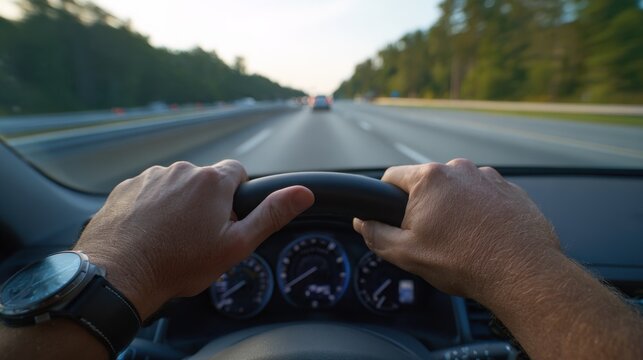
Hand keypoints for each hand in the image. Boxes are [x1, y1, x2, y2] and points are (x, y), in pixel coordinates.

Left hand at [75, 160, 313, 319]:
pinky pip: (148, 192)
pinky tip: (149, 232)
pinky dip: (151, 207)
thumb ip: (271, 214)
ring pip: (175, 186)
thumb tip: (304, 193)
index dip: (237, 196)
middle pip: (205, 181)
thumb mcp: (236, 245)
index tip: (228, 219)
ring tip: (170, 237)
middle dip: (206, 203)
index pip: (238, 172)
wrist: (120, 274)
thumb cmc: (180, 263)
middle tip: (199, 236)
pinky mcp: (126, 188)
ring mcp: (150, 177)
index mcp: (212, 181)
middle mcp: (182, 170)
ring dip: (178, 204)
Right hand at [353, 159, 559, 301]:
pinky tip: (482, 236)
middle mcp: (459, 169)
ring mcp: (488, 177)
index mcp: (430, 179)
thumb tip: (363, 223)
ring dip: (453, 208)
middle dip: (424, 207)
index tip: (391, 217)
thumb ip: (377, 234)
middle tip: (430, 238)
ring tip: (461, 240)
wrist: (523, 272)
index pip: (392, 177)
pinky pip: (483, 196)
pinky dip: (478, 212)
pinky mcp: (509, 189)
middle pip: (427, 184)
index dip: (385, 198)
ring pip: (457, 190)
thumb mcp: (407, 254)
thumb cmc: (466, 262)